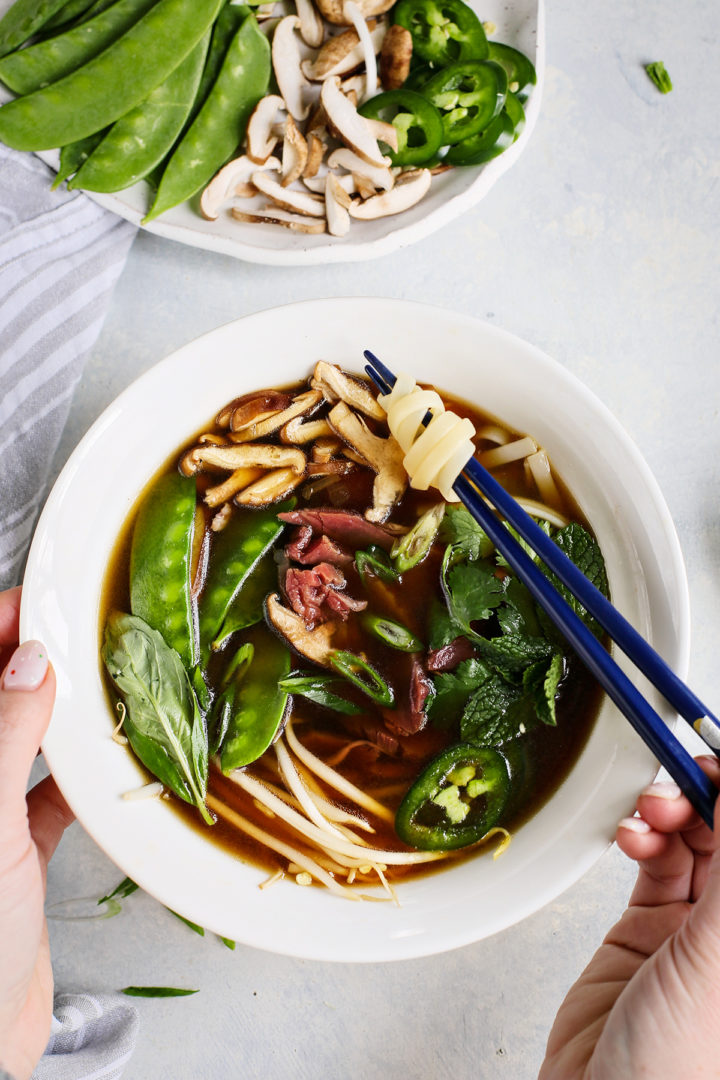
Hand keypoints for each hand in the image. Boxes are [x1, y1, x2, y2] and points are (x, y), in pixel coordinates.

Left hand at [0, 587, 73, 1079]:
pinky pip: (48, 796)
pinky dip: (79, 777)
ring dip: (62, 714)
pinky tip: (109, 766)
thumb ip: (1, 736)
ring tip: (107, 684)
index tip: (43, 599)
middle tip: (89, 632)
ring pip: (24, 743)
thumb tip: (29, 661)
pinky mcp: (12, 854)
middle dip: (38, 663)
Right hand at [539, 756, 719, 1078]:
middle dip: (710, 796)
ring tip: (653, 810)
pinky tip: (635, 835)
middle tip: (683, 774)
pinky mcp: (647, 932)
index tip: (717, 757)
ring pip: (696, 842)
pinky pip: (654, 864)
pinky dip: (644, 838)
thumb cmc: (677, 1072)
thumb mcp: (719, 959)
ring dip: (673, 813)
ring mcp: (697, 932)